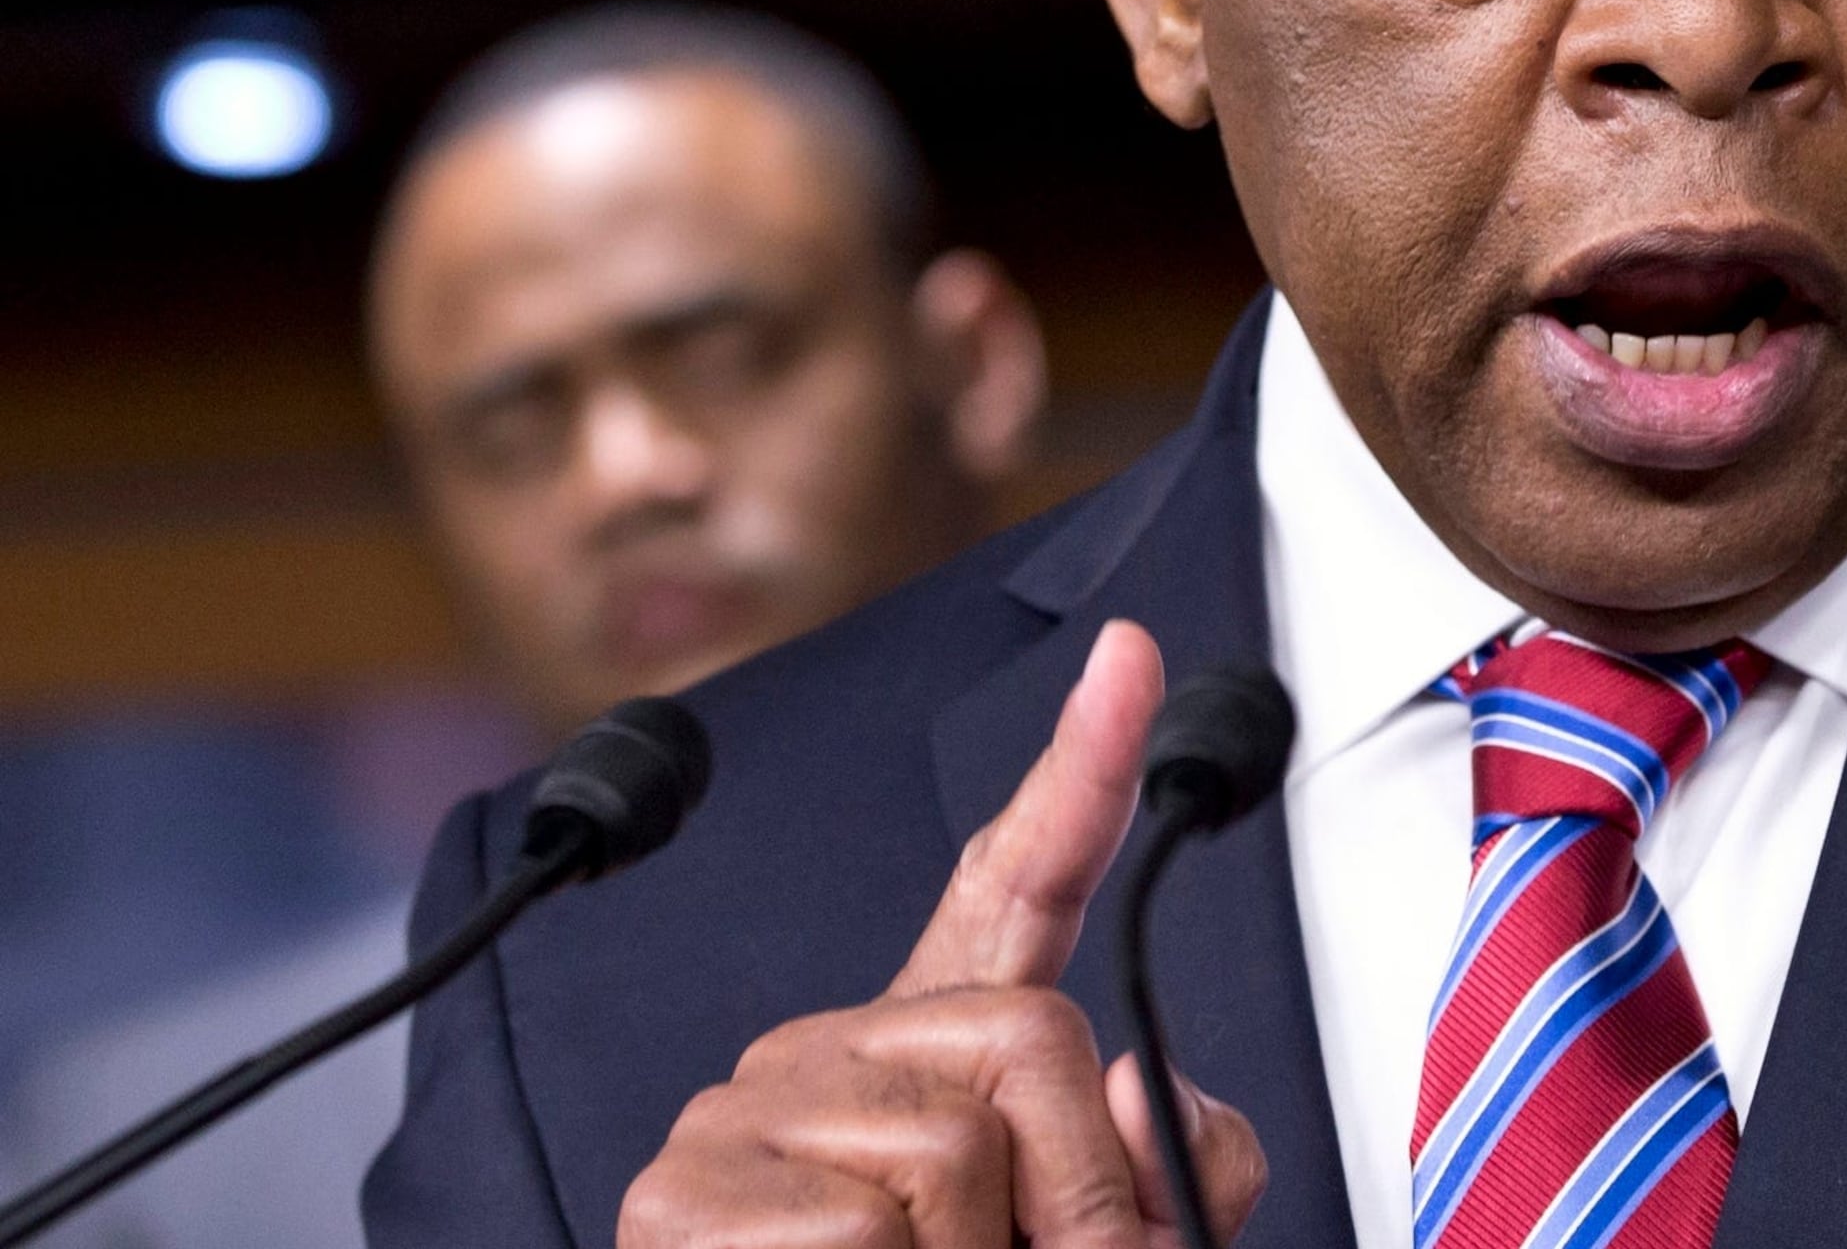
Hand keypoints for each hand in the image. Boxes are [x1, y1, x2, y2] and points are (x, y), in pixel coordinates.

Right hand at [620, 622, 1266, 1247]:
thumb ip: (1167, 1170)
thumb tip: (1133, 1077)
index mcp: (935, 1056)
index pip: (1015, 885)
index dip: (1083, 769)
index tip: (1133, 657)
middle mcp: (830, 1051)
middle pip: (1029, 1037)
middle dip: (1072, 1197)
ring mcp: (744, 1112)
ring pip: (952, 1151)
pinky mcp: (676, 1198)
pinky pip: (856, 1230)